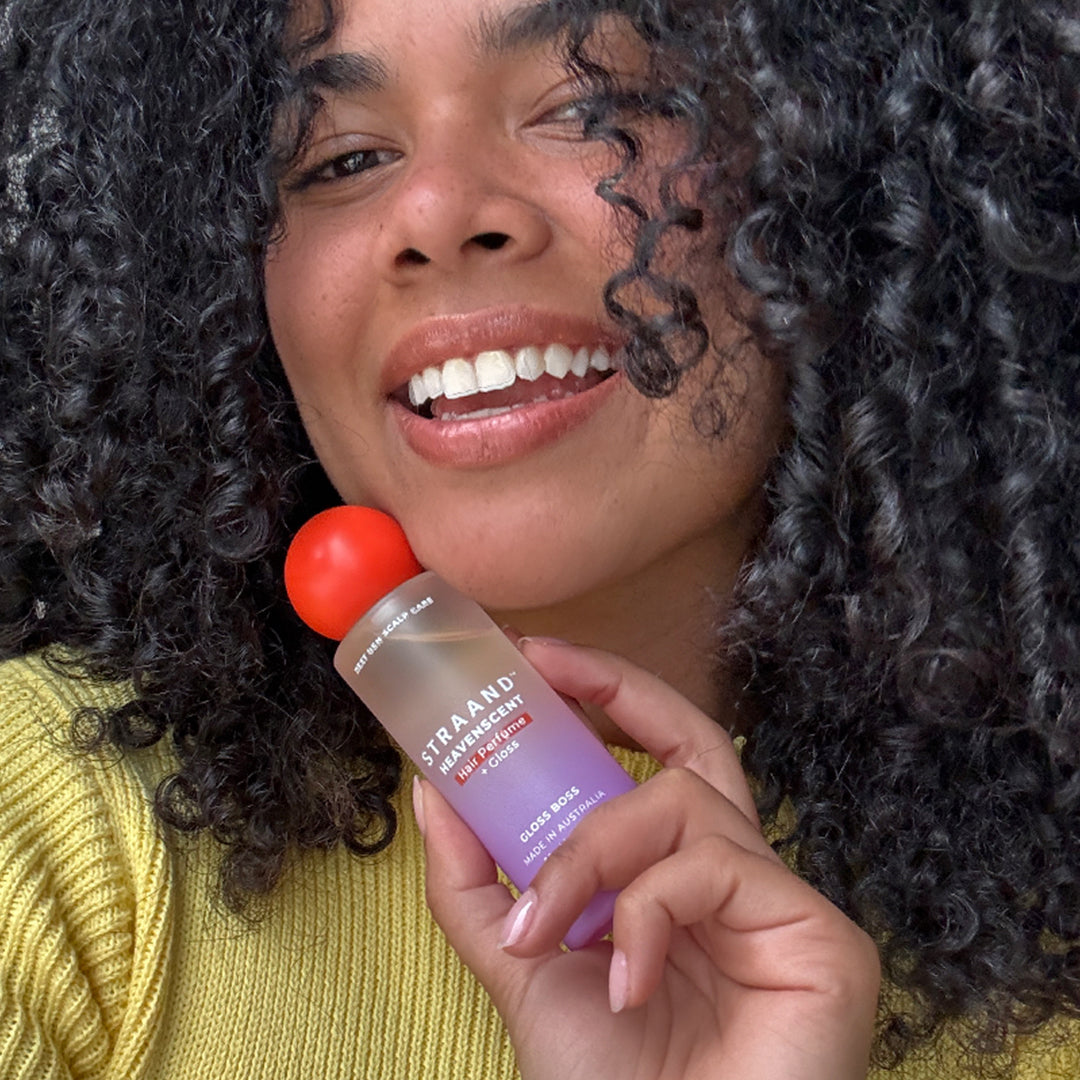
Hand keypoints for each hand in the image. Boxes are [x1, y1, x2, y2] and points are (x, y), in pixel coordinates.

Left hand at [413, 639, 879, 1079]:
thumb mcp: (521, 969)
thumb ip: (477, 883)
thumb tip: (435, 790)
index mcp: (672, 880)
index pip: (652, 763)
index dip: (605, 699)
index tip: (535, 661)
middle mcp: (733, 877)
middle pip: (694, 740)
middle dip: (618, 691)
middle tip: (543, 666)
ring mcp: (780, 902)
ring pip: (682, 800)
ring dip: (591, 851)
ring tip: (547, 929)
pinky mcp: (820, 935)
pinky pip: (714, 865)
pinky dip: (644, 910)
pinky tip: (624, 980)